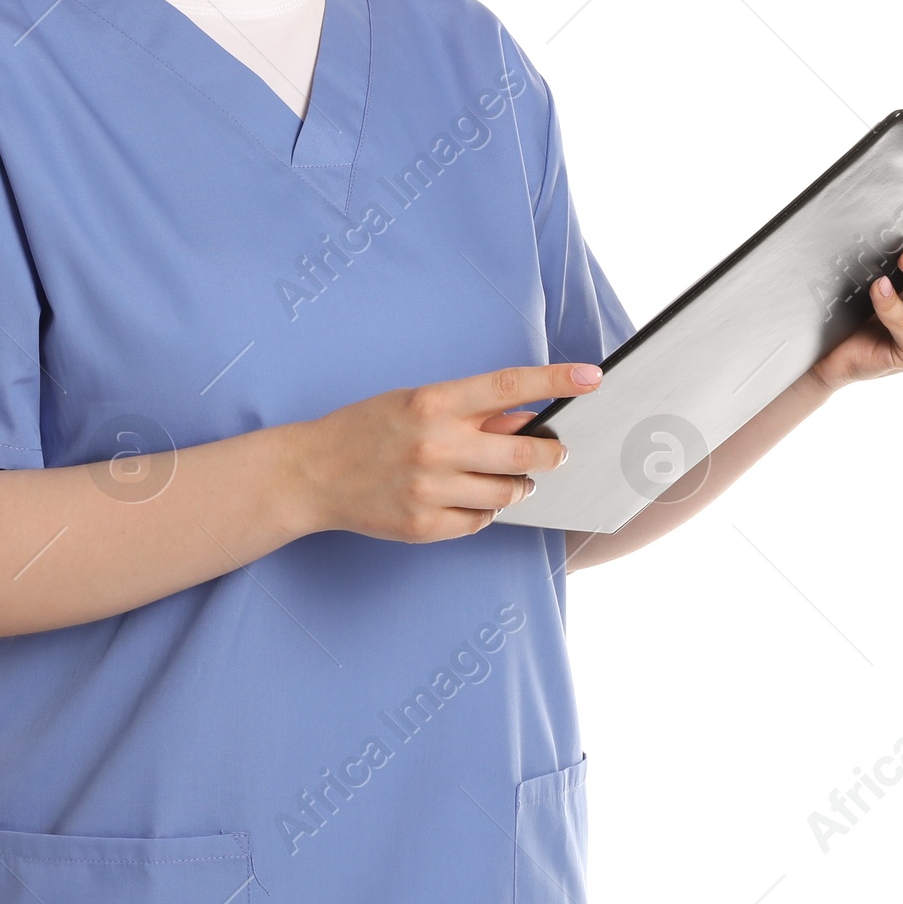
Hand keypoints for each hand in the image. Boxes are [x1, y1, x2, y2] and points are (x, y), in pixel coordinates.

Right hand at [286, 362, 602, 541]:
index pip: (510, 387)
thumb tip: (527, 416)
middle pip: (524, 454)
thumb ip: (470, 411)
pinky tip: (467, 497)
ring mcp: (429, 490)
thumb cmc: (366, 428)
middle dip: (552, 454)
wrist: (311, 474)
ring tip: (507, 478)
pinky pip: (480, 521)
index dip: (557, 381)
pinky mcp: (423, 526)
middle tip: (557, 451)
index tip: (591, 378)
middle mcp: (435, 446)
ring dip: (519, 486)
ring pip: (508, 494)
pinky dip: (484, 510)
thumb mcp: (415, 401)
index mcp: (433, 403)